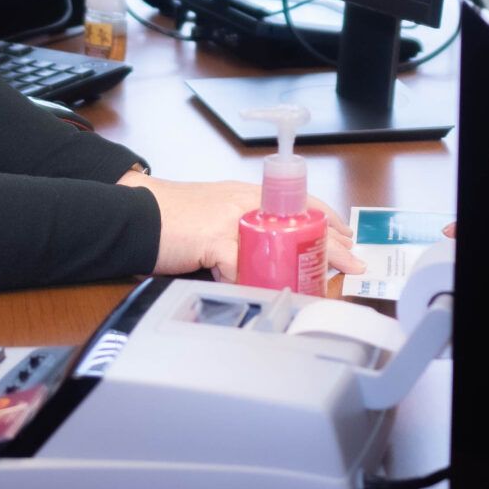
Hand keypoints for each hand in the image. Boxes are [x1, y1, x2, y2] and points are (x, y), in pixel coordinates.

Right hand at [116, 172, 360, 282]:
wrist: (135, 210)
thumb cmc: (172, 216)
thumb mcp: (216, 213)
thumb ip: (241, 228)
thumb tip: (264, 254)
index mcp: (248, 194)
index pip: (300, 201)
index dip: (328, 218)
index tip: (347, 235)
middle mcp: (244, 201)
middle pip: (300, 221)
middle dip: (331, 245)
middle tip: (353, 264)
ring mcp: (229, 219)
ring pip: (279, 243)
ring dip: (303, 265)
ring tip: (323, 282)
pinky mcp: (212, 239)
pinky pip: (239, 266)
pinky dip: (253, 282)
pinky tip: (267, 293)